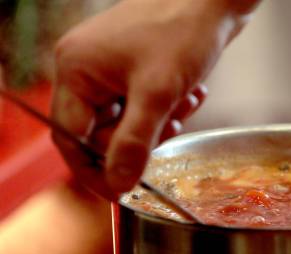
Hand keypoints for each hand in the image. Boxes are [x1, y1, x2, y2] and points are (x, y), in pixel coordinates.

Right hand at [51, 0, 256, 198]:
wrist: (213, 0)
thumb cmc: (182, 32)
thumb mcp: (157, 94)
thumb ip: (134, 142)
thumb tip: (117, 184)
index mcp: (76, 71)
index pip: (71, 138)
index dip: (95, 170)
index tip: (121, 191)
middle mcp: (85, 69)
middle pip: (101, 132)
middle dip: (140, 138)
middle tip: (170, 129)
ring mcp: (110, 67)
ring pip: (127, 120)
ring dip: (160, 123)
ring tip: (185, 101)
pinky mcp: (134, 67)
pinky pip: (143, 105)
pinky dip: (167, 107)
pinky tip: (190, 92)